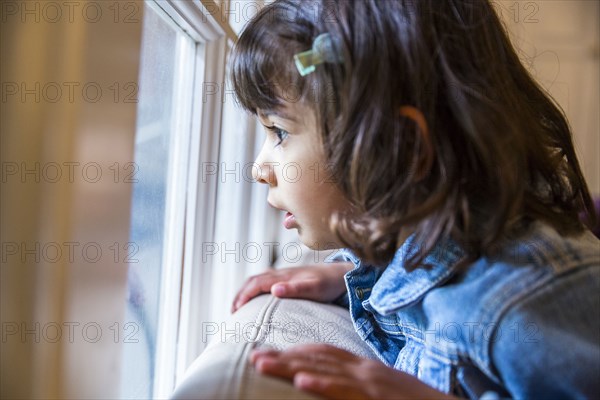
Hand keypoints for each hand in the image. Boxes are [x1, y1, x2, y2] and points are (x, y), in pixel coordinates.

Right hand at [231, 262, 352, 312]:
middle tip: (232, 312)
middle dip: (240, 294)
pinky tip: (257, 299)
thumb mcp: (314, 288)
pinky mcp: (289, 278)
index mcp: (283, 276)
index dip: (244, 296)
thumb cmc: (329, 283)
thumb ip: (295, 289)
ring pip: (258, 280)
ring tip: (239, 307)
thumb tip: (273, 290)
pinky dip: (255, 290)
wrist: (342, 274)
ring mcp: (284, 275)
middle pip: (253, 280)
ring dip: (246, 291)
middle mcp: (281, 274)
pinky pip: (265, 282)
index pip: (256, 284)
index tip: (235, 311)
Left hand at [250, 344, 455, 399]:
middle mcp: (366, 371)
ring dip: (290, 365)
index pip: (326, 352)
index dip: (296, 351)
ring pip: (324, 370)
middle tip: (254, 355)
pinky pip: (345, 391)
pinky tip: (301, 381)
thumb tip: (331, 385)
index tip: (272, 352)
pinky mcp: (376, 399)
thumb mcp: (385, 392)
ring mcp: (372, 384)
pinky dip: (322, 384)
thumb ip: (360, 386)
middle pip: (318, 357)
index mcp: (366, 368)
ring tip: (261, 363)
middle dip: (284, 356)